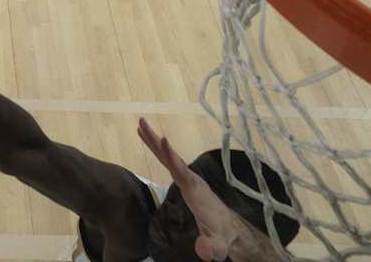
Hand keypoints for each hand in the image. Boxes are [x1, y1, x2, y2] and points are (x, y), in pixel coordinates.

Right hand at [138, 118, 237, 261]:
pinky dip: (159, 151)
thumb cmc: (221, 235)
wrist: (229, 229)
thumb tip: (203, 251)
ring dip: (155, 142)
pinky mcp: (186, 180)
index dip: (171, 156)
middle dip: (157, 140)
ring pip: (169, 157)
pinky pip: (169, 162)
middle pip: (171, 157)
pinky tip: (152, 144)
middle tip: (142, 122)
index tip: (163, 139)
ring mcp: (189, 178)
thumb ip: (210, 247)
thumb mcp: (217, 245)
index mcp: (195, 191)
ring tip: (141, 126)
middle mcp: (191, 179)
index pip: (181, 171)